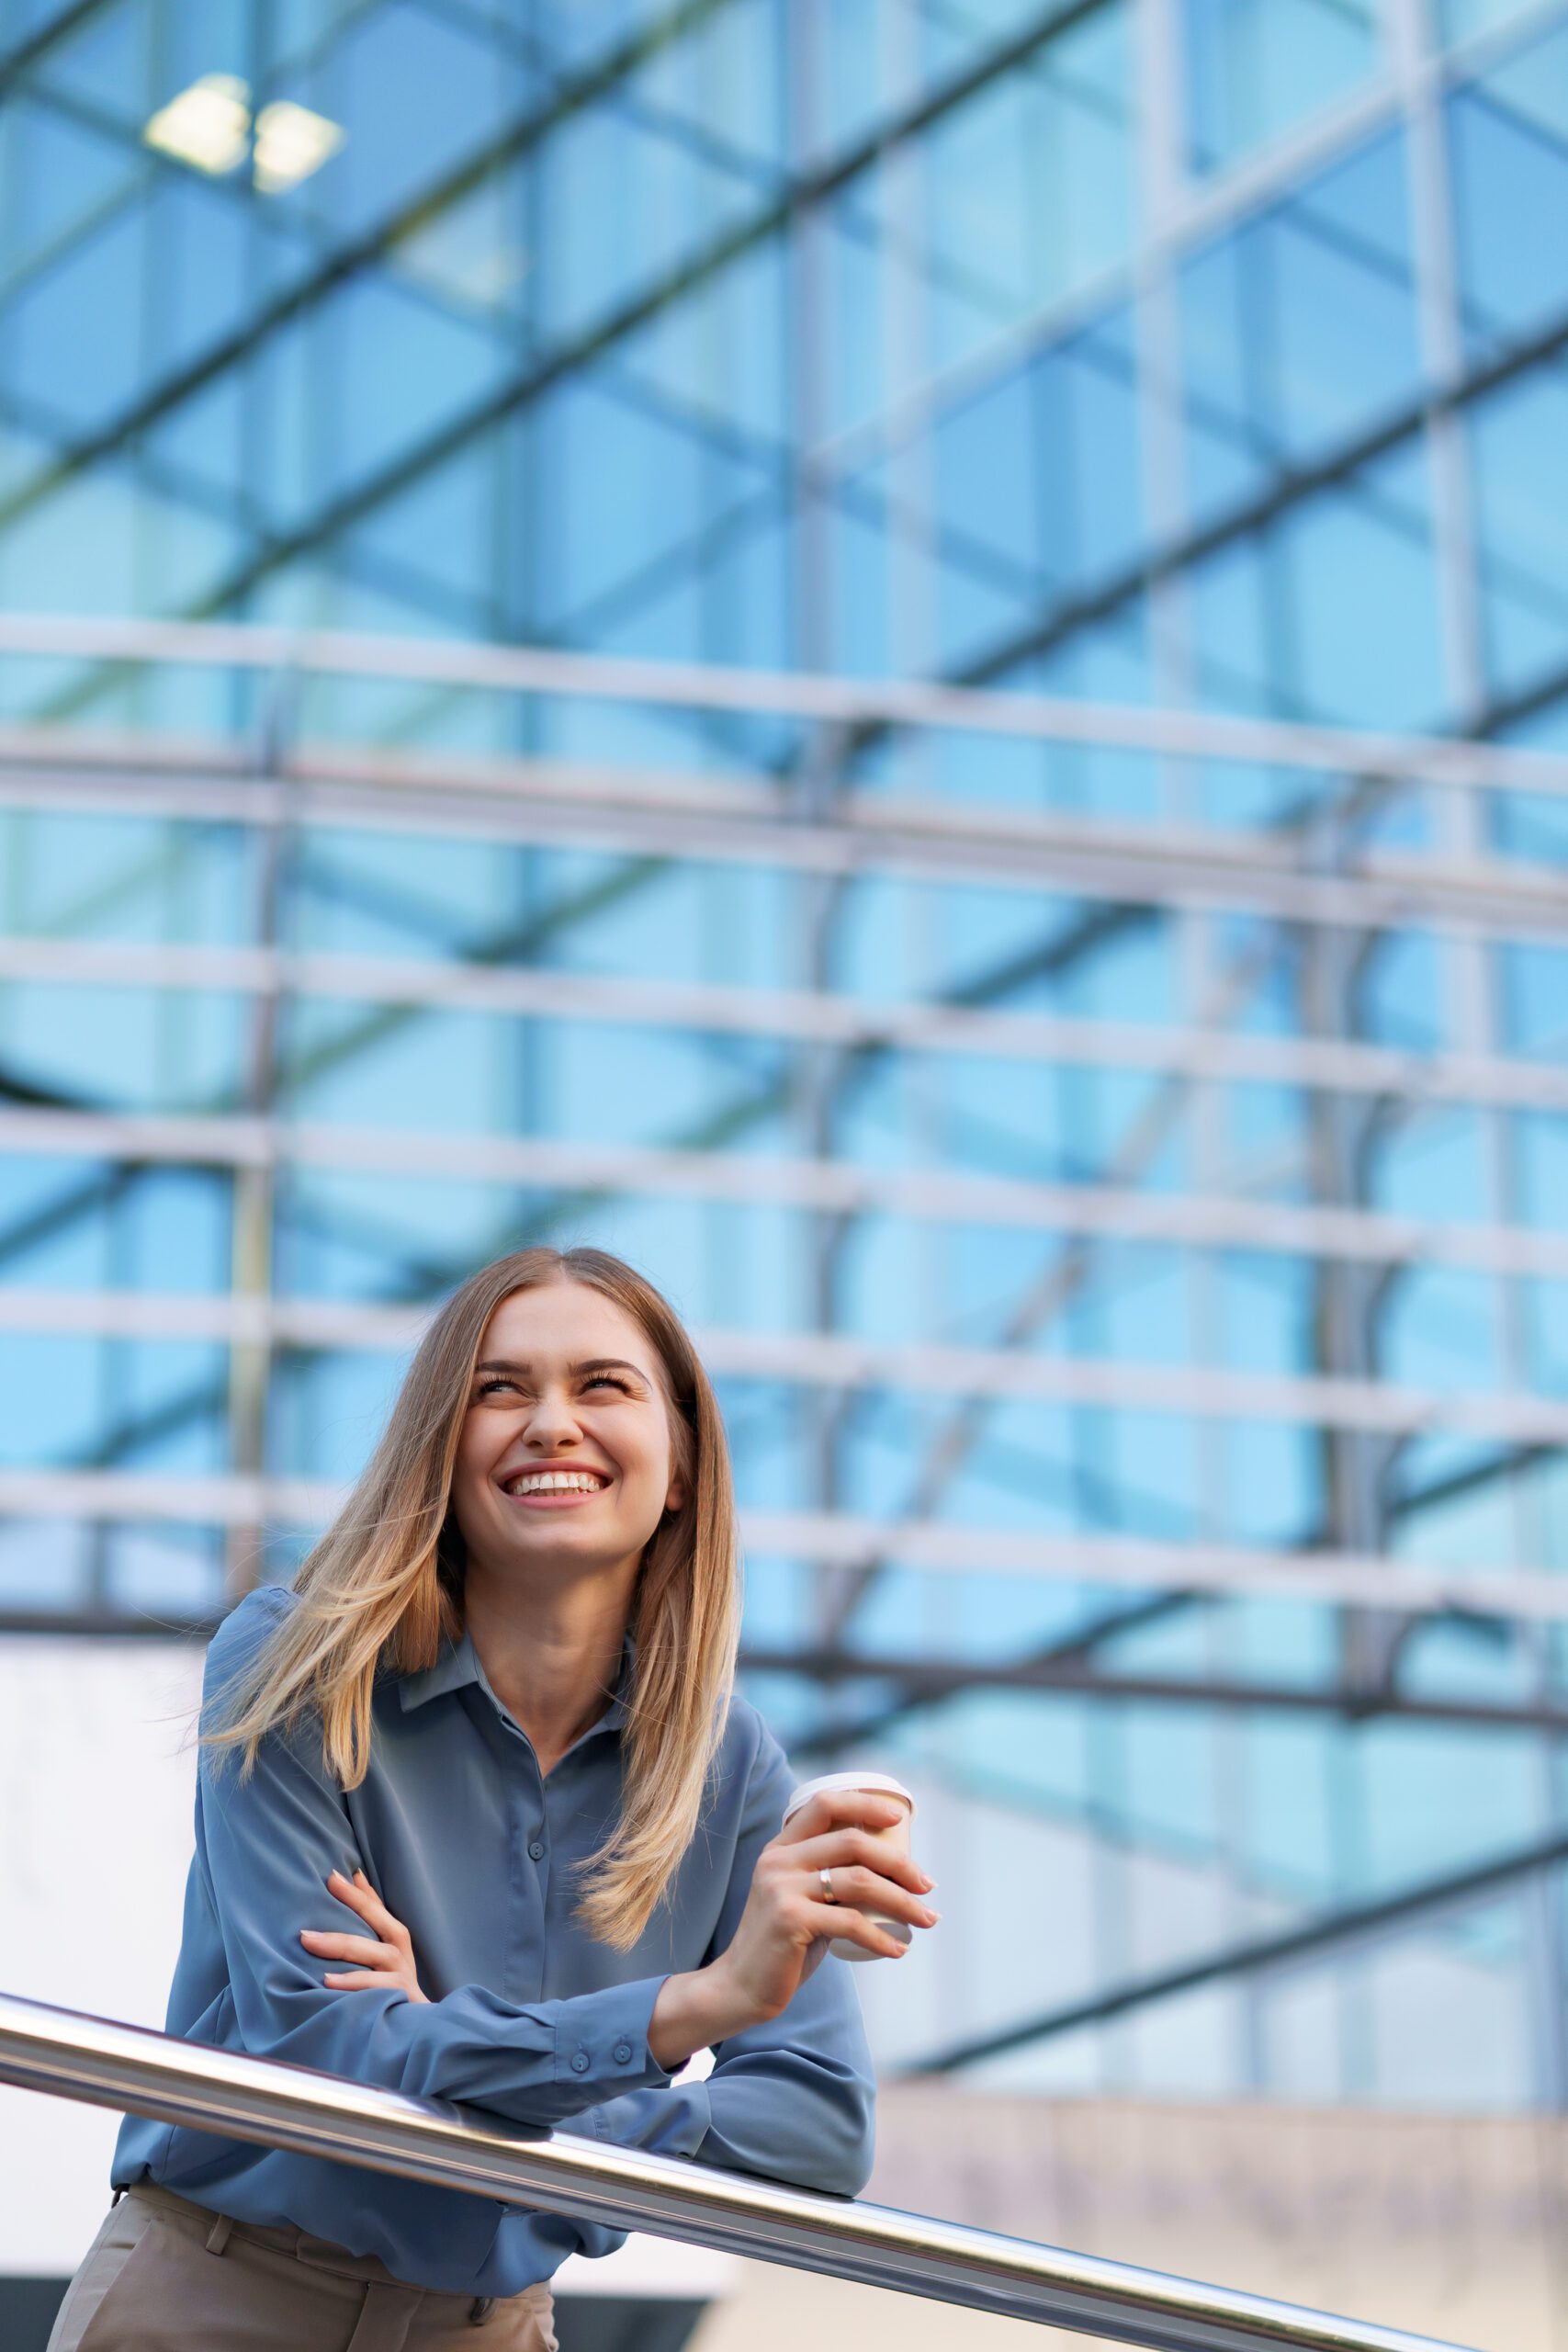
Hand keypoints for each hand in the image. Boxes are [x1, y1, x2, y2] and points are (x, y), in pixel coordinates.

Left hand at [300, 1869, 428, 2003]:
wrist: (417, 2030)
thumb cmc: (391, 1987)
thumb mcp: (381, 1953)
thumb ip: (369, 1918)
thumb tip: (354, 1877)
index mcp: (395, 1941)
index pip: (377, 1910)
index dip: (357, 1893)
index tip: (332, 1876)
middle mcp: (401, 1956)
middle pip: (381, 1923)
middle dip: (353, 1906)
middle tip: (322, 1890)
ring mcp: (403, 1978)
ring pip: (378, 1955)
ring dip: (343, 1946)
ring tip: (309, 1941)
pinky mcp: (401, 2001)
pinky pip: (377, 1989)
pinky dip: (353, 1984)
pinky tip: (327, 1982)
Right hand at [658, 1790, 937, 2063]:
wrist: (742, 1986)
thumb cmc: (783, 1943)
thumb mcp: (799, 1897)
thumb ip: (827, 1877)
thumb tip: (888, 1869)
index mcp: (781, 1847)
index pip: (824, 1805)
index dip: (864, 1804)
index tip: (900, 1818)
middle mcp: (779, 1861)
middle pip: (853, 1842)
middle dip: (900, 1863)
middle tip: (927, 1885)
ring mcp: (782, 1889)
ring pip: (859, 1881)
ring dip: (902, 1902)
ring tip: (927, 1919)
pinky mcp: (790, 1920)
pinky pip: (851, 1922)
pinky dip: (882, 1937)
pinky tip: (899, 1949)